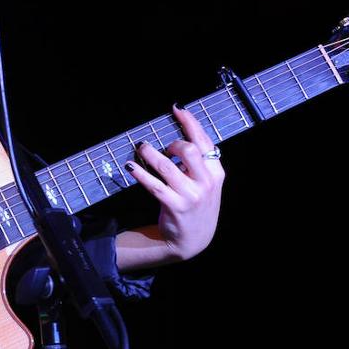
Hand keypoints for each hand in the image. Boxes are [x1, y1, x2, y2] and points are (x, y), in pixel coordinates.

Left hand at [127, 104, 224, 260]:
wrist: (193, 239)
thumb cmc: (197, 204)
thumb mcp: (208, 183)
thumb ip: (201, 162)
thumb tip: (184, 134)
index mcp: (217, 173)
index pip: (204, 141)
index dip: (190, 122)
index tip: (177, 109)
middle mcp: (206, 183)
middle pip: (189, 150)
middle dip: (173, 143)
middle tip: (163, 146)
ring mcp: (190, 195)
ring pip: (167, 166)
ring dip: (150, 154)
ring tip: (141, 148)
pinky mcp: (174, 206)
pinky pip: (154, 185)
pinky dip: (140, 174)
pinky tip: (131, 167)